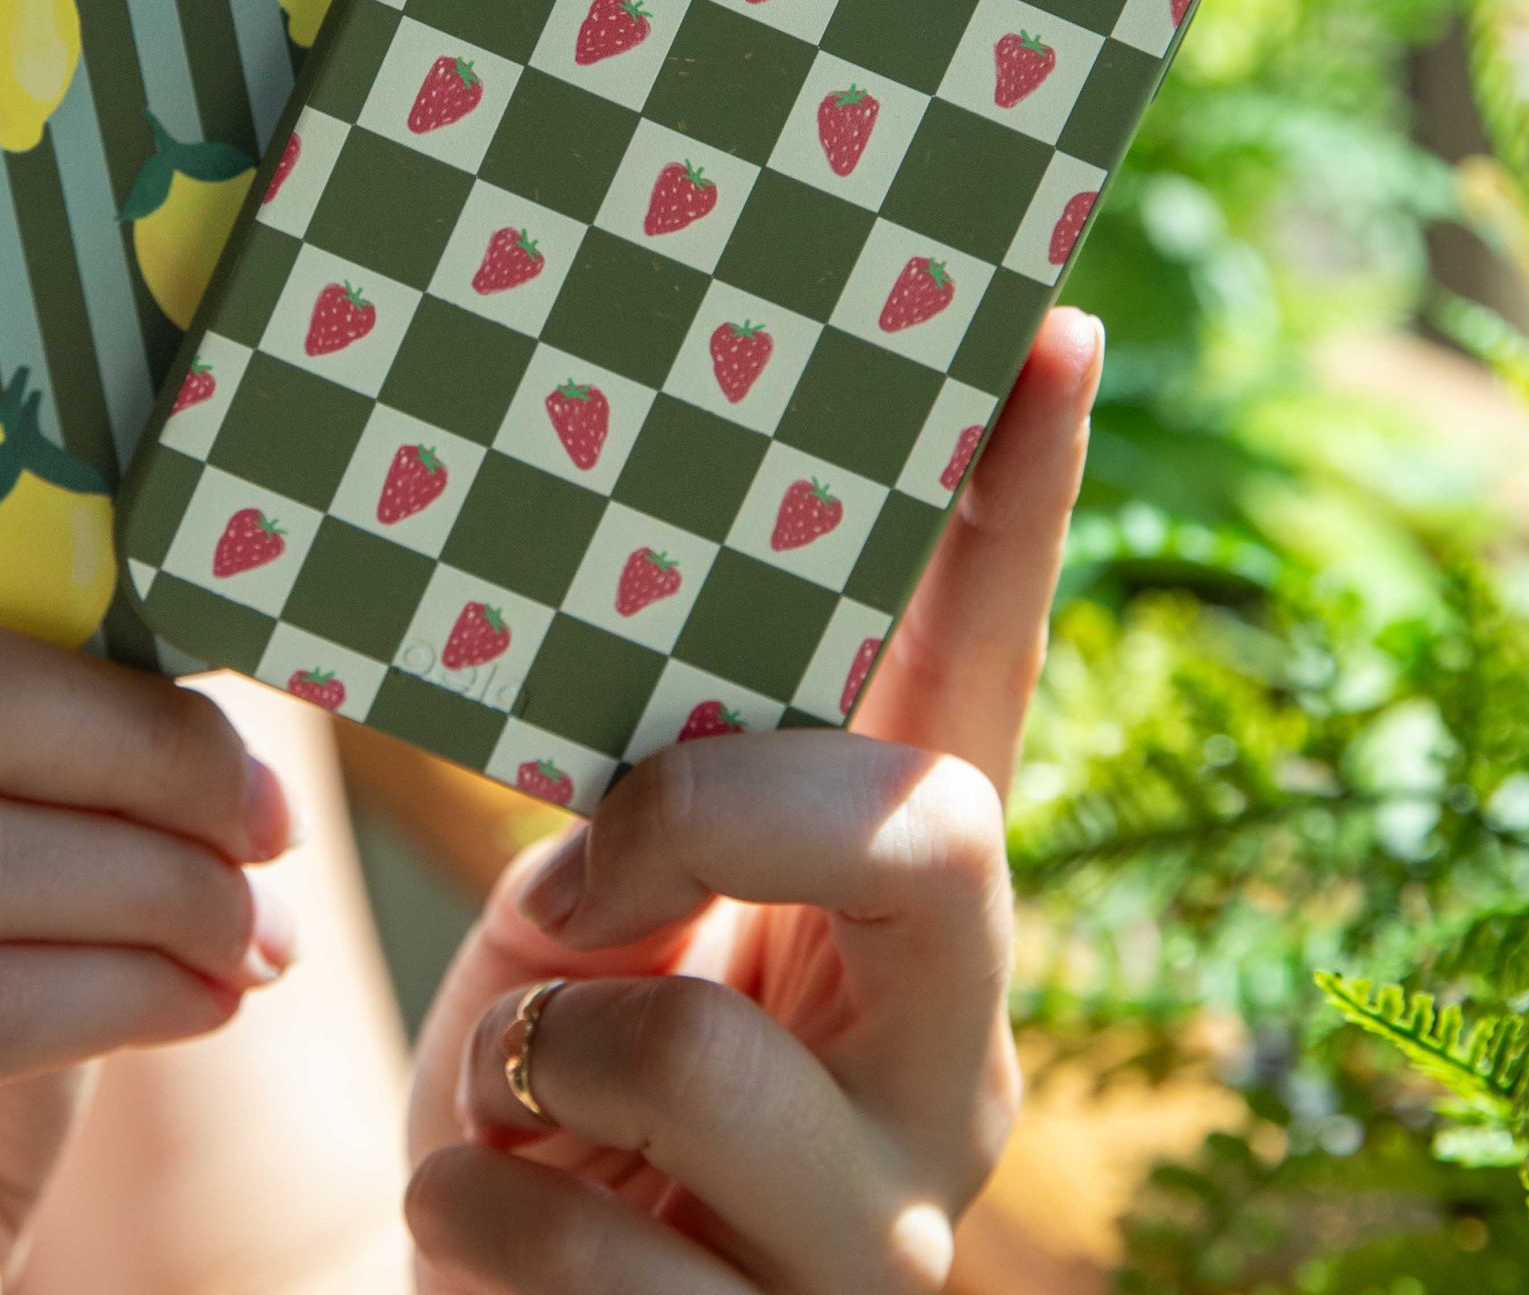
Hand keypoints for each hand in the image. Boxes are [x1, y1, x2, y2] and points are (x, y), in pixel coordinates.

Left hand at [403, 311, 1099, 1292]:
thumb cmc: (547, 1091)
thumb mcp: (587, 923)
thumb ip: (640, 808)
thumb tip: (592, 699)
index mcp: (900, 916)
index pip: (981, 681)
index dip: (1020, 510)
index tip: (1051, 326)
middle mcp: (946, 1059)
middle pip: (928, 833)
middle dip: (719, 805)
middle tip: (580, 867)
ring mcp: (884, 1230)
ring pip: (703, 1050)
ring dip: (537, 1052)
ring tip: (511, 1095)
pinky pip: (574, 1243)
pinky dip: (477, 1210)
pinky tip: (492, 1222)